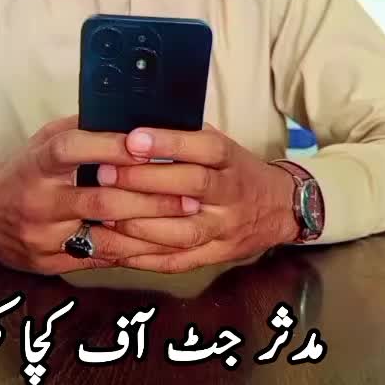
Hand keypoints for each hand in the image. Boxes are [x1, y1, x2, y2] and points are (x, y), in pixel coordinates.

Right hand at [0, 115, 199, 274]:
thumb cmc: (22, 171)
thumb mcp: (42, 142)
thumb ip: (80, 130)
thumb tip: (128, 113)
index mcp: (36, 164)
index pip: (71, 150)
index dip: (109, 146)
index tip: (147, 142)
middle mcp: (39, 201)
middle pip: (99, 199)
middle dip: (149, 196)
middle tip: (190, 193)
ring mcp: (43, 236)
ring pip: (104, 235)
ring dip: (150, 228)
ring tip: (185, 219)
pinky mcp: (49, 262)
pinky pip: (98, 259)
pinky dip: (133, 251)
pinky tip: (162, 245)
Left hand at [96, 125, 298, 273]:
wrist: (280, 209)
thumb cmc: (236, 171)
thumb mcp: (221, 146)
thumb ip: (186, 137)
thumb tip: (133, 124)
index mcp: (231, 161)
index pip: (204, 148)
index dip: (168, 143)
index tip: (132, 139)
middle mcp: (231, 195)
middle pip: (192, 186)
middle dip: (143, 180)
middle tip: (103, 173)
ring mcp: (225, 229)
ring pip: (182, 231)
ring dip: (139, 225)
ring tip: (103, 214)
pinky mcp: (215, 256)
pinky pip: (176, 261)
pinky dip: (142, 257)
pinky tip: (114, 247)